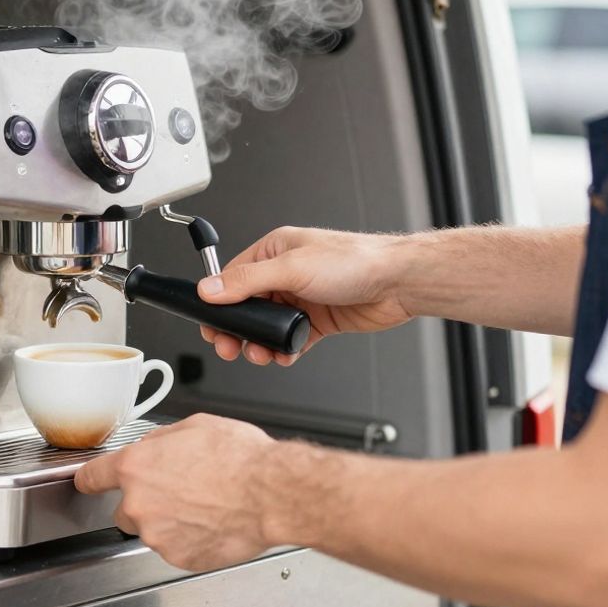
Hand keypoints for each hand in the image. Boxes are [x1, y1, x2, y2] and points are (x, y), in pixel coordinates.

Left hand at [74, 414, 278, 571]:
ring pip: (152, 531)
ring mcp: (157, 535)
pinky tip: (210, 522)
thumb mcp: (193, 427)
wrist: (269, 493)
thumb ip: (160, 440)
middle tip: (177, 492)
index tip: (88, 483)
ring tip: (202, 506)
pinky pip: (175, 548)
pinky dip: (188, 540)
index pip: (91, 477)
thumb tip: (153, 447)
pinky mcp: (179, 558)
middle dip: (143, 503)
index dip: (90, 480)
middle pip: (123, 510)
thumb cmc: (239, 458)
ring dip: (168, 522)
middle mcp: (139, 504)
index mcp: (135, 467)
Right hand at [197, 227, 412, 365]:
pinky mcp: (317, 320)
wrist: (397, 283)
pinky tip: (284, 356)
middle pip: (247, 307)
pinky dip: (284, 351)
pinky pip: (290, 340)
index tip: (210, 324)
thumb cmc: (354, 262)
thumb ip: (247, 281)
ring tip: (260, 355)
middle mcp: (286, 273)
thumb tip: (209, 289)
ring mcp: (301, 298)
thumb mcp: (291, 268)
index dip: (219, 303)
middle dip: (236, 330)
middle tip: (229, 348)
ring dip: (259, 345)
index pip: (232, 277)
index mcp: (274, 250)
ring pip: (267, 328)